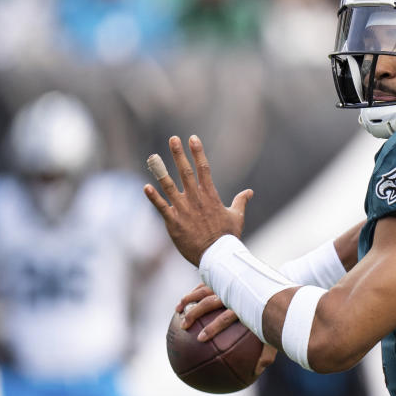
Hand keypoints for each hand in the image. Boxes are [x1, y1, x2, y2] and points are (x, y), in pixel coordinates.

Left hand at [144, 135, 252, 265]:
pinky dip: (153, 197)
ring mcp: (184, 210)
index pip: (204, 169)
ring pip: (170, 186)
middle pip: (186, 172)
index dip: (198, 152)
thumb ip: (241, 202)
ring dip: (161, 171)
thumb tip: (249, 192)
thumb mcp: (237, 217)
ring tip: (153, 157)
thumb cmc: (228, 237)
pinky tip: (146, 186)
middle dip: (179, 154)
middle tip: (173, 139)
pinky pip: (161, 207)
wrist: (217, 257)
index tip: (192, 138)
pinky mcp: (174, 223)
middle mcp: (196, 200)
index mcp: (211, 196)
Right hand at [175, 282, 277, 377]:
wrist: (275, 290)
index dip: (213, 327)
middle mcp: (235, 294)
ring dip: (189, 299)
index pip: (226, 317)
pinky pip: (205, 284)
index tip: (201, 338)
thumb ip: (267, 352)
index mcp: (244, 307)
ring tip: (178, 311)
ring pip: (204, 290)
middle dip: (196, 313)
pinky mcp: (224, 279)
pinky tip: (184, 302)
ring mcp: (228, 285)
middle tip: (185, 326)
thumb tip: (258, 371)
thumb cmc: (272, 316)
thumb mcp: (272, 334)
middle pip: (211, 302)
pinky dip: (193, 293)